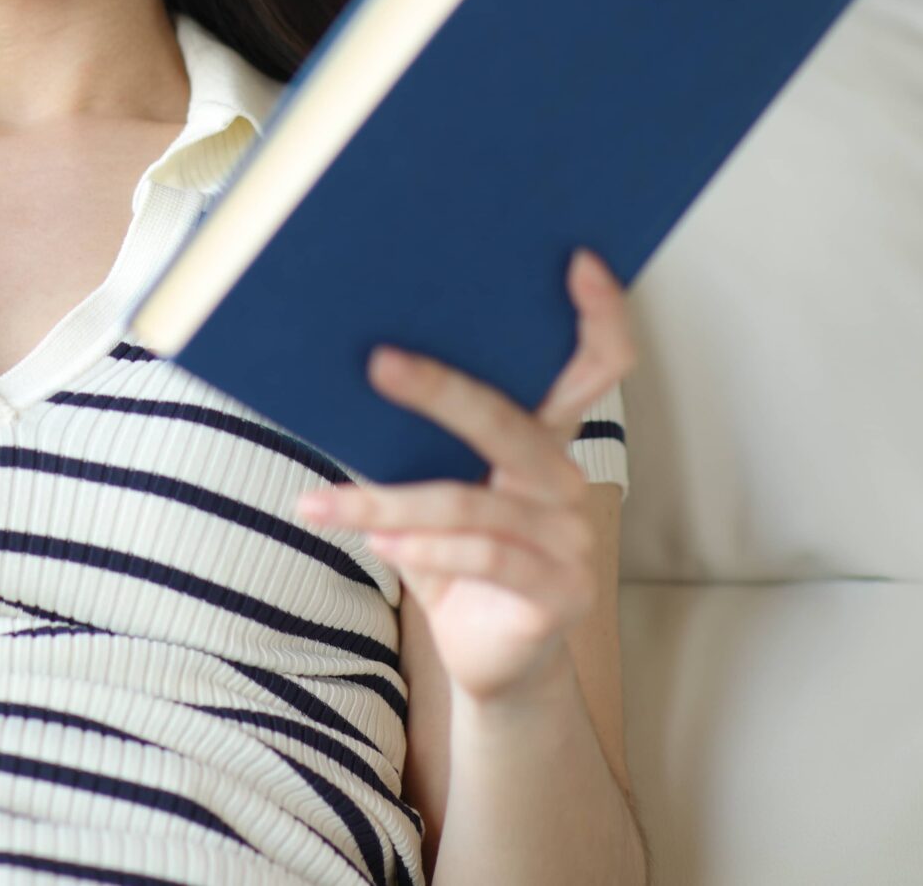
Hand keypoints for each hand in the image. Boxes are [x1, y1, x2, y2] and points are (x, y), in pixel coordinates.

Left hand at [294, 247, 637, 706]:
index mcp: (547, 443)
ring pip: (473, 501)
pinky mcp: (559, 592)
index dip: (600, 314)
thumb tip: (350, 369)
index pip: (597, 367)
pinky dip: (424, 549)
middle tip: (377, 362)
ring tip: (322, 503)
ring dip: (387, 502)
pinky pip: (483, 556)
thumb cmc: (456, 559)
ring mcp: (571, 540)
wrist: (491, 661)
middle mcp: (568, 483)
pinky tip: (377, 544)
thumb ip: (418, 441)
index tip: (578, 260)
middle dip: (441, 390)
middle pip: (512, 422)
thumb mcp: (440, 491)